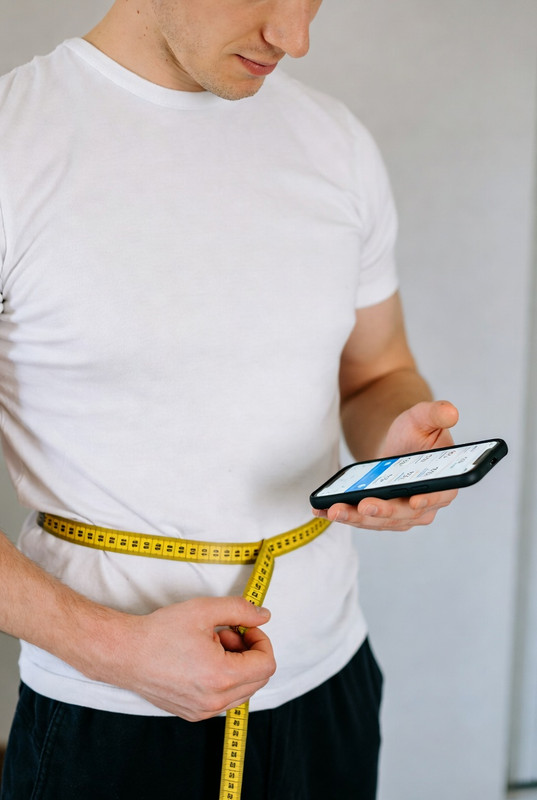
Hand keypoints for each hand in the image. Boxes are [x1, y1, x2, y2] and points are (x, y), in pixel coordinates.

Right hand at [101, 596, 275, 720]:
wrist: (125, 653)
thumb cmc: (160, 631)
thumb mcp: (204, 609)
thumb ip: (240, 609)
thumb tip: (264, 616)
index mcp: (221, 677)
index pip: (267, 665)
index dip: (261, 640)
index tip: (244, 627)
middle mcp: (215, 701)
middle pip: (258, 679)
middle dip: (249, 652)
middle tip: (224, 633)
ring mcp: (203, 711)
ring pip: (243, 690)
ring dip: (237, 666)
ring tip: (211, 646)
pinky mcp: (193, 714)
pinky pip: (224, 699)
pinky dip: (223, 678)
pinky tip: (201, 660)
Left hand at [313, 400, 459, 531]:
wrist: (395, 441)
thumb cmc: (414, 430)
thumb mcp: (424, 417)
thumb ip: (437, 414)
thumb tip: (451, 412)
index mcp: (445, 483)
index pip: (440, 495)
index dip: (428, 500)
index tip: (415, 501)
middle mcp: (426, 505)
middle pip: (405, 514)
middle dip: (383, 511)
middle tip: (363, 505)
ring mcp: (402, 514)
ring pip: (381, 521)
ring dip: (357, 518)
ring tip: (335, 510)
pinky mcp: (381, 516)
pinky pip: (363, 519)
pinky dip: (344, 516)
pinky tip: (321, 510)